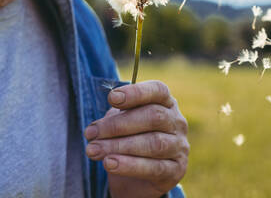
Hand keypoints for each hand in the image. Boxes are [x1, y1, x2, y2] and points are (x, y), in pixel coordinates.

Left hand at [84, 81, 188, 197]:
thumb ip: (116, 118)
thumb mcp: (122, 124)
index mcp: (166, 103)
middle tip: (91, 133)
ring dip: (119, 146)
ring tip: (94, 150)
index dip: (136, 92)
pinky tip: (110, 163)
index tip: (111, 98)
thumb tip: (101, 125)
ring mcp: (179, 146)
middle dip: (118, 124)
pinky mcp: (177, 170)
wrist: (138, 180)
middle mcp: (177, 122)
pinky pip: (155, 167)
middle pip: (154, 116)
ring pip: (154, 143)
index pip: (158, 90)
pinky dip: (130, 166)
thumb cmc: (130, 141)